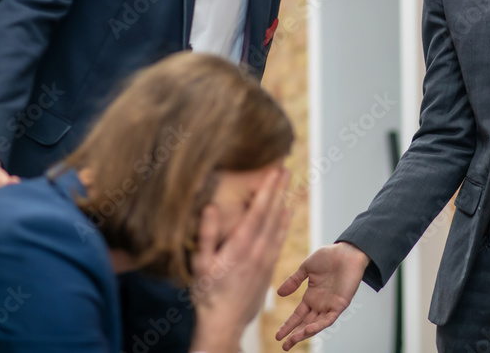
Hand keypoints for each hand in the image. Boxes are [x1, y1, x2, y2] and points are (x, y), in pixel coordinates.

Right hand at [190, 168, 290, 352]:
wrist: (225, 323)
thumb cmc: (207, 294)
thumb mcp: (200, 266)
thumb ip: (206, 235)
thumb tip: (211, 208)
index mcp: (239, 247)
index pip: (257, 211)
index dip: (266, 189)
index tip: (273, 171)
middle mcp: (257, 250)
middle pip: (271, 213)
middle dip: (278, 189)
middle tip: (286, 167)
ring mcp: (265, 259)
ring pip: (278, 224)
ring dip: (283, 201)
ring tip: (289, 183)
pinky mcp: (269, 267)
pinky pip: (280, 239)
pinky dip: (285, 222)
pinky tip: (287, 211)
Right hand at [275, 242, 369, 349]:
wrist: (347, 251)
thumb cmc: (329, 256)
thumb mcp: (306, 268)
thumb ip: (294, 281)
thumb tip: (279, 294)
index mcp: (311, 296)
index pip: (298, 315)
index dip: (288, 325)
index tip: (278, 335)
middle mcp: (320, 304)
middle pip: (305, 324)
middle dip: (294, 335)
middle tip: (284, 346)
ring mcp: (329, 305)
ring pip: (315, 325)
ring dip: (304, 334)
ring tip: (292, 341)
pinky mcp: (340, 305)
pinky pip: (328, 319)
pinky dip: (318, 326)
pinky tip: (308, 330)